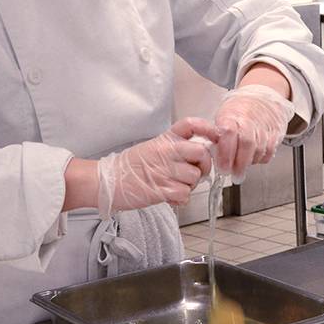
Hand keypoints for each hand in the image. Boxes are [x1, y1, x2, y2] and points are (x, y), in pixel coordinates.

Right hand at [95, 117, 219, 215]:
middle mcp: (166, 152)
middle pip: (201, 153)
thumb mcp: (152, 148)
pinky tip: (170, 195)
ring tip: (175, 185)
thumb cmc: (129, 167)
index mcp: (164, 139)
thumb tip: (199, 154)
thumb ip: (174, 149)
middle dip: (204, 166)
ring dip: (190, 185)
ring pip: (195, 177)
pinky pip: (184, 194)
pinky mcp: (161, 189)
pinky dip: (180, 198)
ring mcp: (164, 170)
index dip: (208, 128)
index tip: (216, 136)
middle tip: (196, 172)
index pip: (191, 125)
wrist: (106, 182)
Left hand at [213, 83, 295, 178]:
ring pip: (259, 149)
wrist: (262, 95)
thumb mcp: (223, 116)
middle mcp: (249, 119)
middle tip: (234, 175)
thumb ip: (218, 136)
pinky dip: (261, 159)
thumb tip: (212, 155)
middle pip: (247, 143)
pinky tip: (254, 159)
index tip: (223, 167)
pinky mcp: (275, 131)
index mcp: (231, 115)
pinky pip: (270, 150)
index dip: (225, 153)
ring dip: (249, 163)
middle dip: (240, 163)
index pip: (228, 133)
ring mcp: (264, 125)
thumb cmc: (239, 109)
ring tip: (242, 169)